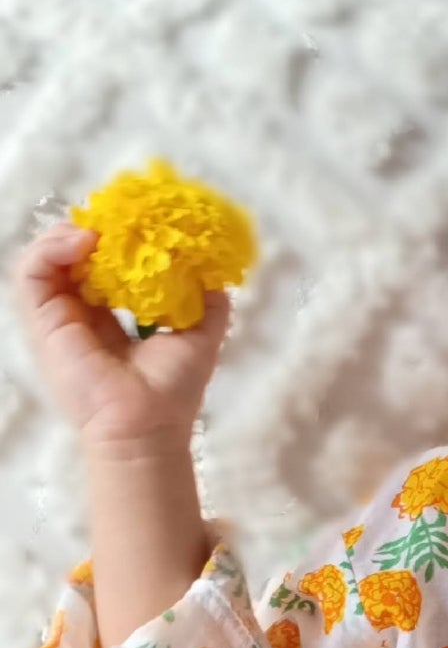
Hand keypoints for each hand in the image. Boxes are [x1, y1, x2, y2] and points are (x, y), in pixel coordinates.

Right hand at [10, 220, 233, 454]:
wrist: (147, 427)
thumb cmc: (173, 393)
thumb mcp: (201, 337)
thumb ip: (208, 304)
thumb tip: (216, 274)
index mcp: (109, 321)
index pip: (100, 267)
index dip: (114, 240)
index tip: (138, 225)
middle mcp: (79, 317)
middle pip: (70, 257)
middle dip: (91, 230)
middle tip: (118, 221)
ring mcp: (58, 320)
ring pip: (45, 258)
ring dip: (67, 233)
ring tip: (97, 231)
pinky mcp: (42, 323)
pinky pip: (31, 272)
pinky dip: (51, 248)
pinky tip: (84, 242)